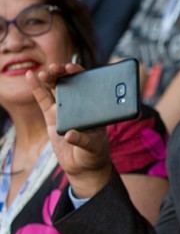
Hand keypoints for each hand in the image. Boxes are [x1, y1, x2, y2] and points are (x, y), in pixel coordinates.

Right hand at [27, 64, 113, 198]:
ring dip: (50, 78)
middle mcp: (79, 105)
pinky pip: (44, 100)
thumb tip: (70, 134)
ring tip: (43, 72)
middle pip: (70, 83)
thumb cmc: (94, 153)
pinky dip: (37, 88)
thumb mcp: (93, 146)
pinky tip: (31, 76)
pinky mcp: (52, 118)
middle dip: (62, 72)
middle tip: (56, 67)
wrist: (84, 166)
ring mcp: (65, 110)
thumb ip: (83, 140)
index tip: (72, 68)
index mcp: (93, 106)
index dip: (80, 74)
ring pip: (56, 89)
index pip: (88, 84)